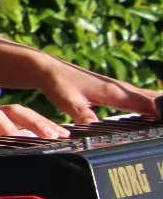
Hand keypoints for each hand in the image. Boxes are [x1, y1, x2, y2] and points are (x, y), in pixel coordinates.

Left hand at [37, 59, 159, 123]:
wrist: (47, 69)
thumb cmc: (57, 83)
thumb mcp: (67, 101)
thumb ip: (82, 115)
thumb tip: (94, 129)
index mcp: (116, 92)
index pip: (151, 105)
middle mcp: (124, 90)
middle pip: (158, 102)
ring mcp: (122, 92)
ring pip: (152, 101)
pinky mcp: (118, 95)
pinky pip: (144, 102)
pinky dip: (156, 108)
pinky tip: (159, 118)